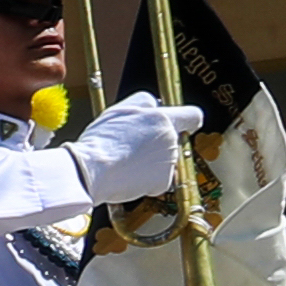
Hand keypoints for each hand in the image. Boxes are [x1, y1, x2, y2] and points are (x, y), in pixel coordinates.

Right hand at [72, 96, 204, 205]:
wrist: (92, 170)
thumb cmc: (102, 140)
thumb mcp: (120, 109)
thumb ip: (144, 102)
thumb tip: (156, 105)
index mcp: (162, 118)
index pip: (193, 115)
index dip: (188, 120)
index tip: (184, 125)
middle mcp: (171, 139)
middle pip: (174, 140)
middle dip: (158, 143)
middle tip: (134, 147)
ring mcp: (169, 162)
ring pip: (164, 160)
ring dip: (151, 161)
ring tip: (127, 161)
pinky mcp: (163, 182)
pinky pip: (158, 179)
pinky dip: (147, 180)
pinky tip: (129, 175)